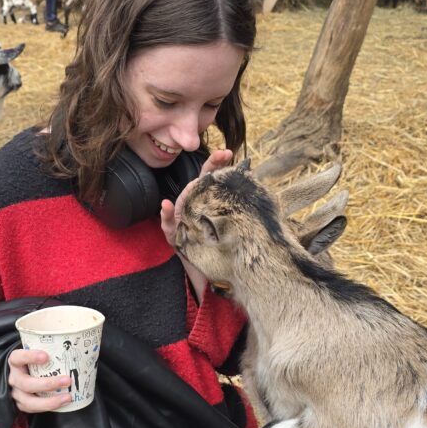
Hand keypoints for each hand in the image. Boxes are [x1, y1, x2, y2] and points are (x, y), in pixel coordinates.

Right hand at [8, 348, 72, 412]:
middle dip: (47, 384)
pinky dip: (49, 407)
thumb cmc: (34, 362)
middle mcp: (14, 378)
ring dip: (50, 401)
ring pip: (29, 401)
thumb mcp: (36, 353)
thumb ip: (49, 350)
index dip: (30, 357)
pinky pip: (34, 409)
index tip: (46, 356)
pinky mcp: (22, 405)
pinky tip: (62, 402)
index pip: (18, 357)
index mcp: (15, 362)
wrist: (22, 374)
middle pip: (26, 383)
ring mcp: (16, 393)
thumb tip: (76, 346)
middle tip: (67, 380)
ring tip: (68, 397)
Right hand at [160, 149, 232, 300]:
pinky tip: (167, 206)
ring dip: (190, 190)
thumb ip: (240, 210)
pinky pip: (168, 224)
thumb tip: (260, 192)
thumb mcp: (233, 227)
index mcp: (209, 203)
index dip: (219, 164)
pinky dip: (167, 216)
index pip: (213, 179)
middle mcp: (195, 207)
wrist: (212, 274)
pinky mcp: (175, 235)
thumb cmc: (222, 249)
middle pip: (199, 183)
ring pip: (184, 200)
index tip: (230, 153)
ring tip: (197, 183)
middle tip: (221, 156)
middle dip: (209, 168)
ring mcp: (183, 220)